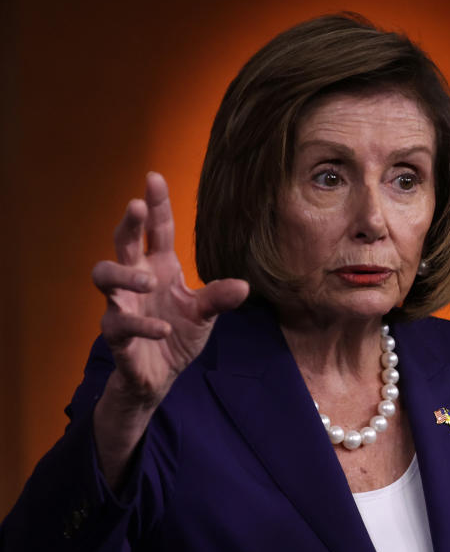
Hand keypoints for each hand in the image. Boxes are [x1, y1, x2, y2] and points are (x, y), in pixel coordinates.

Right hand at [92, 172, 248, 406]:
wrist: (161, 374)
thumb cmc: (177, 333)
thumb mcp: (204, 314)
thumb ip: (218, 298)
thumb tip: (243, 285)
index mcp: (159, 267)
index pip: (156, 231)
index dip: (155, 205)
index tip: (154, 177)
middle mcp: (136, 280)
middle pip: (122, 243)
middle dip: (128, 224)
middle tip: (135, 206)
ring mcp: (121, 304)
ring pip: (104, 276)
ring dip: (125, 275)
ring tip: (150, 281)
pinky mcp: (116, 333)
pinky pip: (120, 323)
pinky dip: (143, 325)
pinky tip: (164, 328)